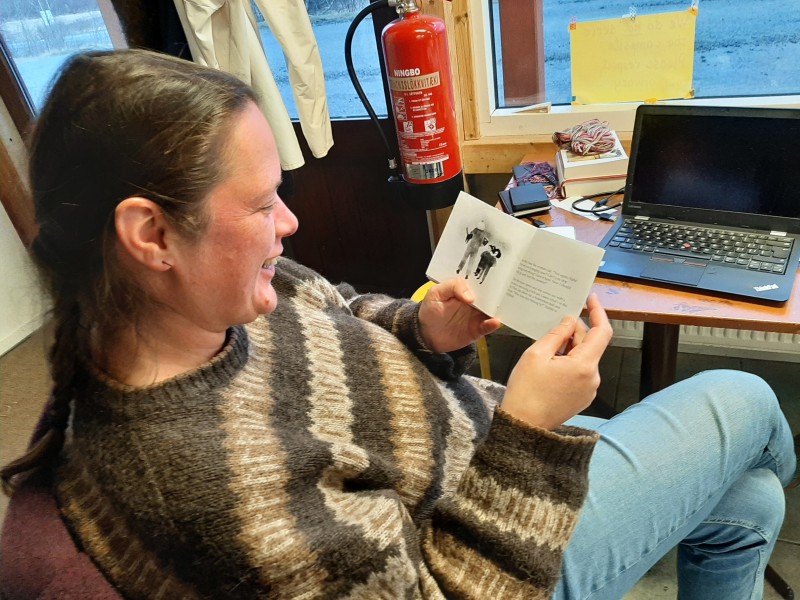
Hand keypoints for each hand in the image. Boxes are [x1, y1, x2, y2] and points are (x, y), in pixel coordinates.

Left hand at [418, 279, 500, 352]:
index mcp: (464, 290)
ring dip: (498, 308)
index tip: (494, 278)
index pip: (479, 282)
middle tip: (504, 290)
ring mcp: (476, 316)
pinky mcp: (476, 329)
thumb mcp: (436, 293)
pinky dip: (492, 324)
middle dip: (497, 293)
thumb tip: (470, 296)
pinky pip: (487, 327)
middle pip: (489, 295)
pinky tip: (495, 322)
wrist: (425, 335)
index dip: (487, 279)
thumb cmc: (430, 311)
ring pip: (491, 311)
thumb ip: (452, 287)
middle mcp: (473, 302)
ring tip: (502, 306)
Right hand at [500, 293, 612, 429]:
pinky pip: (580, 372)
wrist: (525, 427)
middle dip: (576, 331)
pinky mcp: (582, 398)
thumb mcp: (536, 355)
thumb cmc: (526, 390)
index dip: (598, 312)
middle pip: (591, 345)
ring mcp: (589, 390)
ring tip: (548, 346)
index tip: (590, 299)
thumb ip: (557, 334)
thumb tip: (570, 320)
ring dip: (571, 347)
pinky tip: (551, 363)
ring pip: (585, 358)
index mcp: (584, 365)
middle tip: (555, 323)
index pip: (602, 331)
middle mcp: (593, 377)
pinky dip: (570, 362)